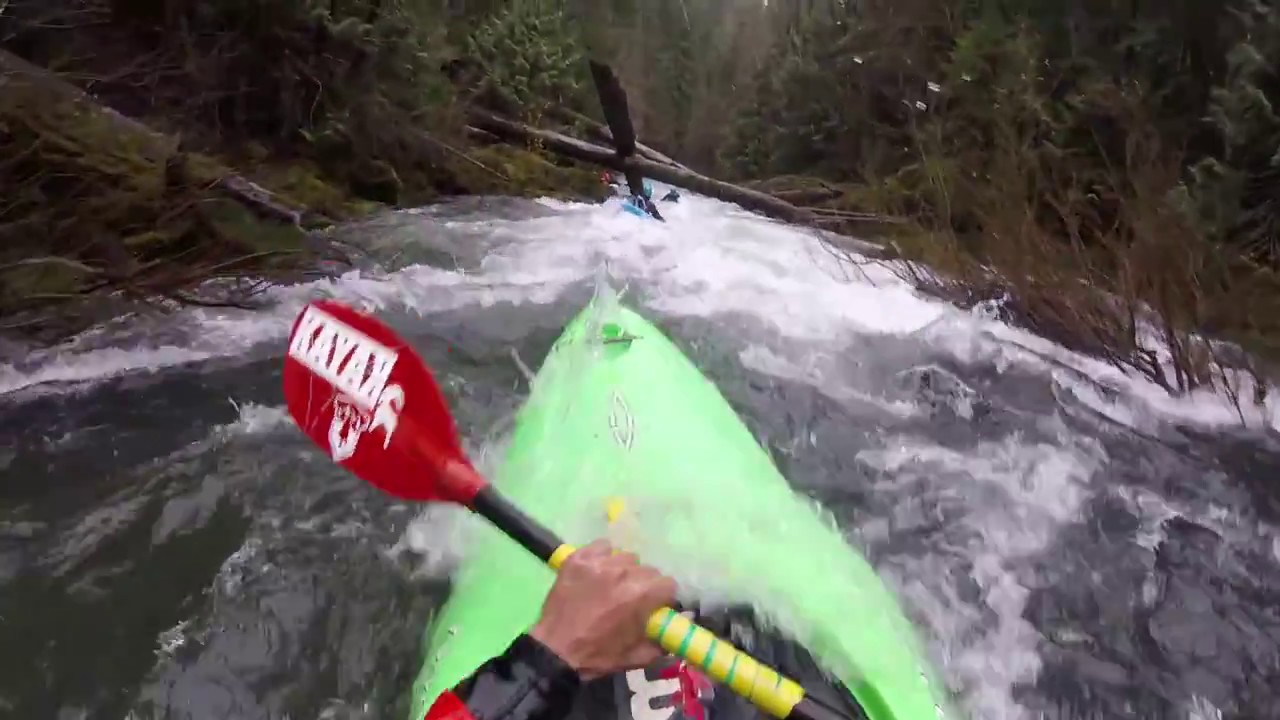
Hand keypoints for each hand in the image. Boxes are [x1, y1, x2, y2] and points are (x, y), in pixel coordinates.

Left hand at [530, 539, 676, 680]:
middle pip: (647, 569)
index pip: (667, 582)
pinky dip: (603, 557)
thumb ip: (666, 638)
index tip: (653, 605)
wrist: (555, 651)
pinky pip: (602, 546)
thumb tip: (686, 618)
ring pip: (625, 557)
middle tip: (631, 598)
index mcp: (641, 595)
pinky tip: (597, 572)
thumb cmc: (598, 655)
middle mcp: (623, 573)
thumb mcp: (638, 656)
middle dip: (644, 584)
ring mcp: (599, 562)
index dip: (662, 596)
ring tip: (612, 585)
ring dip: (624, 570)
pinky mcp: (579, 558)